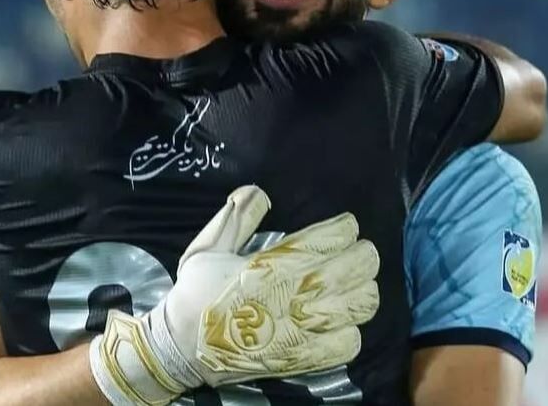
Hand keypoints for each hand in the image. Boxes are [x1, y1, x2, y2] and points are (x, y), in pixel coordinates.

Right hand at [89, 185, 380, 405]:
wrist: (182, 346)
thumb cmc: (195, 293)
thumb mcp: (209, 247)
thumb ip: (236, 217)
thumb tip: (258, 190)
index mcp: (276, 263)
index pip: (332, 236)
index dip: (346, 227)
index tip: (345, 226)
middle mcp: (297, 293)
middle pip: (358, 267)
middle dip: (364, 254)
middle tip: (358, 252)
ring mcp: (304, 328)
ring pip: (362, 304)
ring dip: (363, 290)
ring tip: (354, 286)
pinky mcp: (305, 358)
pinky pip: (349, 343)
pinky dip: (350, 332)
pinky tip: (339, 323)